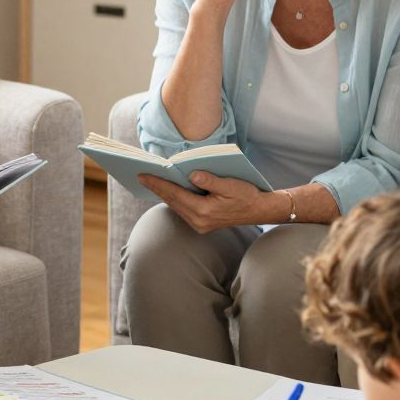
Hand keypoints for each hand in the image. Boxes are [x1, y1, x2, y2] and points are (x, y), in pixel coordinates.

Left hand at [140, 171, 279, 234]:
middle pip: (171, 201)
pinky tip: (168, 190)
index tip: (142, 175)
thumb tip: (192, 174)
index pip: (174, 194)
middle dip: (156, 188)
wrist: (259, 211)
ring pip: (175, 206)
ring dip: (163, 194)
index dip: (157, 183)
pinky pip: (182, 209)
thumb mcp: (231, 185)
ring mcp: (199, 225)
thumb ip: (210, 180)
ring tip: (150, 181)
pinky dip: (174, 199)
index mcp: (203, 211)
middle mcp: (198, 221)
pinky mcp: (201, 224)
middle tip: (140, 176)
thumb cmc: (247, 195)